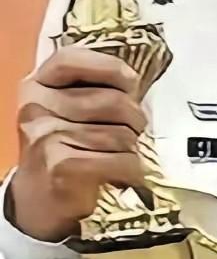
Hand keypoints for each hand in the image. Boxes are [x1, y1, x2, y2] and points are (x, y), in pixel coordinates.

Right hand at [8, 47, 147, 242]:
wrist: (37, 198)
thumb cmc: (61, 149)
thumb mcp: (64, 111)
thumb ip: (90, 90)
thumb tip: (136, 85)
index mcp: (36, 86)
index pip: (73, 60)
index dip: (110, 67)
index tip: (131, 84)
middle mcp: (37, 107)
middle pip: (112, 101)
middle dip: (135, 118)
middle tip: (135, 131)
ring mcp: (47, 137)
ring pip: (121, 134)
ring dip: (133, 148)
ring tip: (124, 154)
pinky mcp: (62, 166)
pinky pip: (121, 160)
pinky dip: (132, 169)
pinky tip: (124, 174)